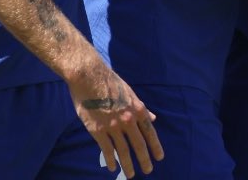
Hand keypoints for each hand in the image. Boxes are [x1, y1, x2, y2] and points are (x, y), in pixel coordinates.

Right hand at [67, 57, 162, 177]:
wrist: (88, 76)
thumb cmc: (109, 82)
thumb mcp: (130, 92)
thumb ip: (141, 108)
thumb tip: (153, 118)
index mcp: (137, 109)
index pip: (150, 132)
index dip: (155, 146)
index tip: (159, 158)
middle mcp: (128, 120)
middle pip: (139, 145)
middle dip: (144, 160)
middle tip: (148, 171)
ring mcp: (113, 126)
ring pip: (123, 151)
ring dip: (128, 165)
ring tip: (131, 174)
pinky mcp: (97, 130)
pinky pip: (106, 149)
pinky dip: (111, 160)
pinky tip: (113, 167)